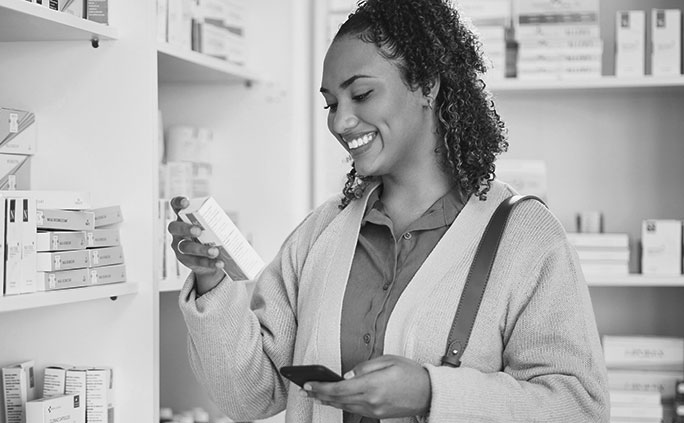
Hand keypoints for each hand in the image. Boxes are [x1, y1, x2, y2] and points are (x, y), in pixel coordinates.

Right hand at [168, 196, 225, 294]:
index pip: (176, 206)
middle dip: (186, 228)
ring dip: (201, 249)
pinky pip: (196, 262)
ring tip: (215, 251)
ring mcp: (179, 246)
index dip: (178, 202)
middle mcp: (177, 231)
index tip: (186, 202)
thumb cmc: (210, 236)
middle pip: (175, 227)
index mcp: (183, 218)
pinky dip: (209, 263)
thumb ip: (215, 224)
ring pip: (185, 247)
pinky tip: (219, 263)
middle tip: (198, 231)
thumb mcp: (211, 227)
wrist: (206, 259)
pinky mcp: (185, 260)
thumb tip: (229, 228)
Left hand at [303, 355, 430, 418]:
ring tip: (314, 395)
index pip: (339, 388)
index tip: (308, 383)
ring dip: (327, 401)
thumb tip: (346, 374)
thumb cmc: (411, 373)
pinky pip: (354, 410)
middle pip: (338, 399)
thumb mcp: (388, 360)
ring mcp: (374, 410)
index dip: (321, 387)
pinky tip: (333, 400)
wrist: (429, 392)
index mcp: (372, 385)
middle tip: (305, 389)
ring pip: (344, 406)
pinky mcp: (377, 414)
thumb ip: (364, 366)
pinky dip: (340, 404)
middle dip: (319, 395)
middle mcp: (371, 400)